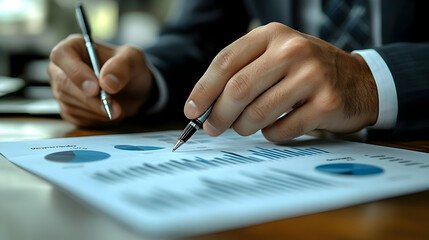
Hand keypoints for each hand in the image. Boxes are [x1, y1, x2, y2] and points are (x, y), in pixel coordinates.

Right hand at [48, 34, 151, 126]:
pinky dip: (95, 118)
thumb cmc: (130, 68)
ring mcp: (62, 89)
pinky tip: (109, 112)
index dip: (76, 72)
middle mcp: (62, 67)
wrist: (134, 90)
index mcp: (74, 47)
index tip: (95, 88)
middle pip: (64, 84)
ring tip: (118, 109)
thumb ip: (122, 66)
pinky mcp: (68, 108)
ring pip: (70, 103)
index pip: (61, 55)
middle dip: (91, 99)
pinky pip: (76, 117)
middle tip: (115, 107)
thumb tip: (106, 82)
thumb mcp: (134, 60)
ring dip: (97, 110)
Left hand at [184, 22, 377, 141]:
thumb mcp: (275, 58)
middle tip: (213, 129)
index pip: (225, 62)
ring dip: (243, 127)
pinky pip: (281, 130)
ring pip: (258, 112)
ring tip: (244, 127)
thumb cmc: (306, 71)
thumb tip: (205, 107)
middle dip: (218, 115)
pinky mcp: (326, 103)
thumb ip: (242, 74)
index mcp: (272, 35)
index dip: (203, 89)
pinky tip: (275, 127)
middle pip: (238, 88)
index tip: (191, 111)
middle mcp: (292, 50)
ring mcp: (312, 76)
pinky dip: (270, 134)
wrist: (359, 80)